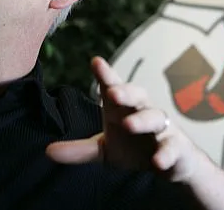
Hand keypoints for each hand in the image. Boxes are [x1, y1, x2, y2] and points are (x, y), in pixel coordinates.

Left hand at [46, 56, 203, 182]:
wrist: (170, 163)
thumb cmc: (133, 146)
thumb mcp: (104, 149)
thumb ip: (79, 150)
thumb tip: (47, 151)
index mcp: (123, 108)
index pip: (114, 87)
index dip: (106, 74)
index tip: (95, 61)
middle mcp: (143, 112)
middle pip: (137, 95)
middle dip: (126, 92)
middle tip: (112, 93)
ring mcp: (161, 128)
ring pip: (155, 117)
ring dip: (142, 120)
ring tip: (129, 124)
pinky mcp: (176, 147)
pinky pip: (172, 148)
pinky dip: (165, 154)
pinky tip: (157, 162)